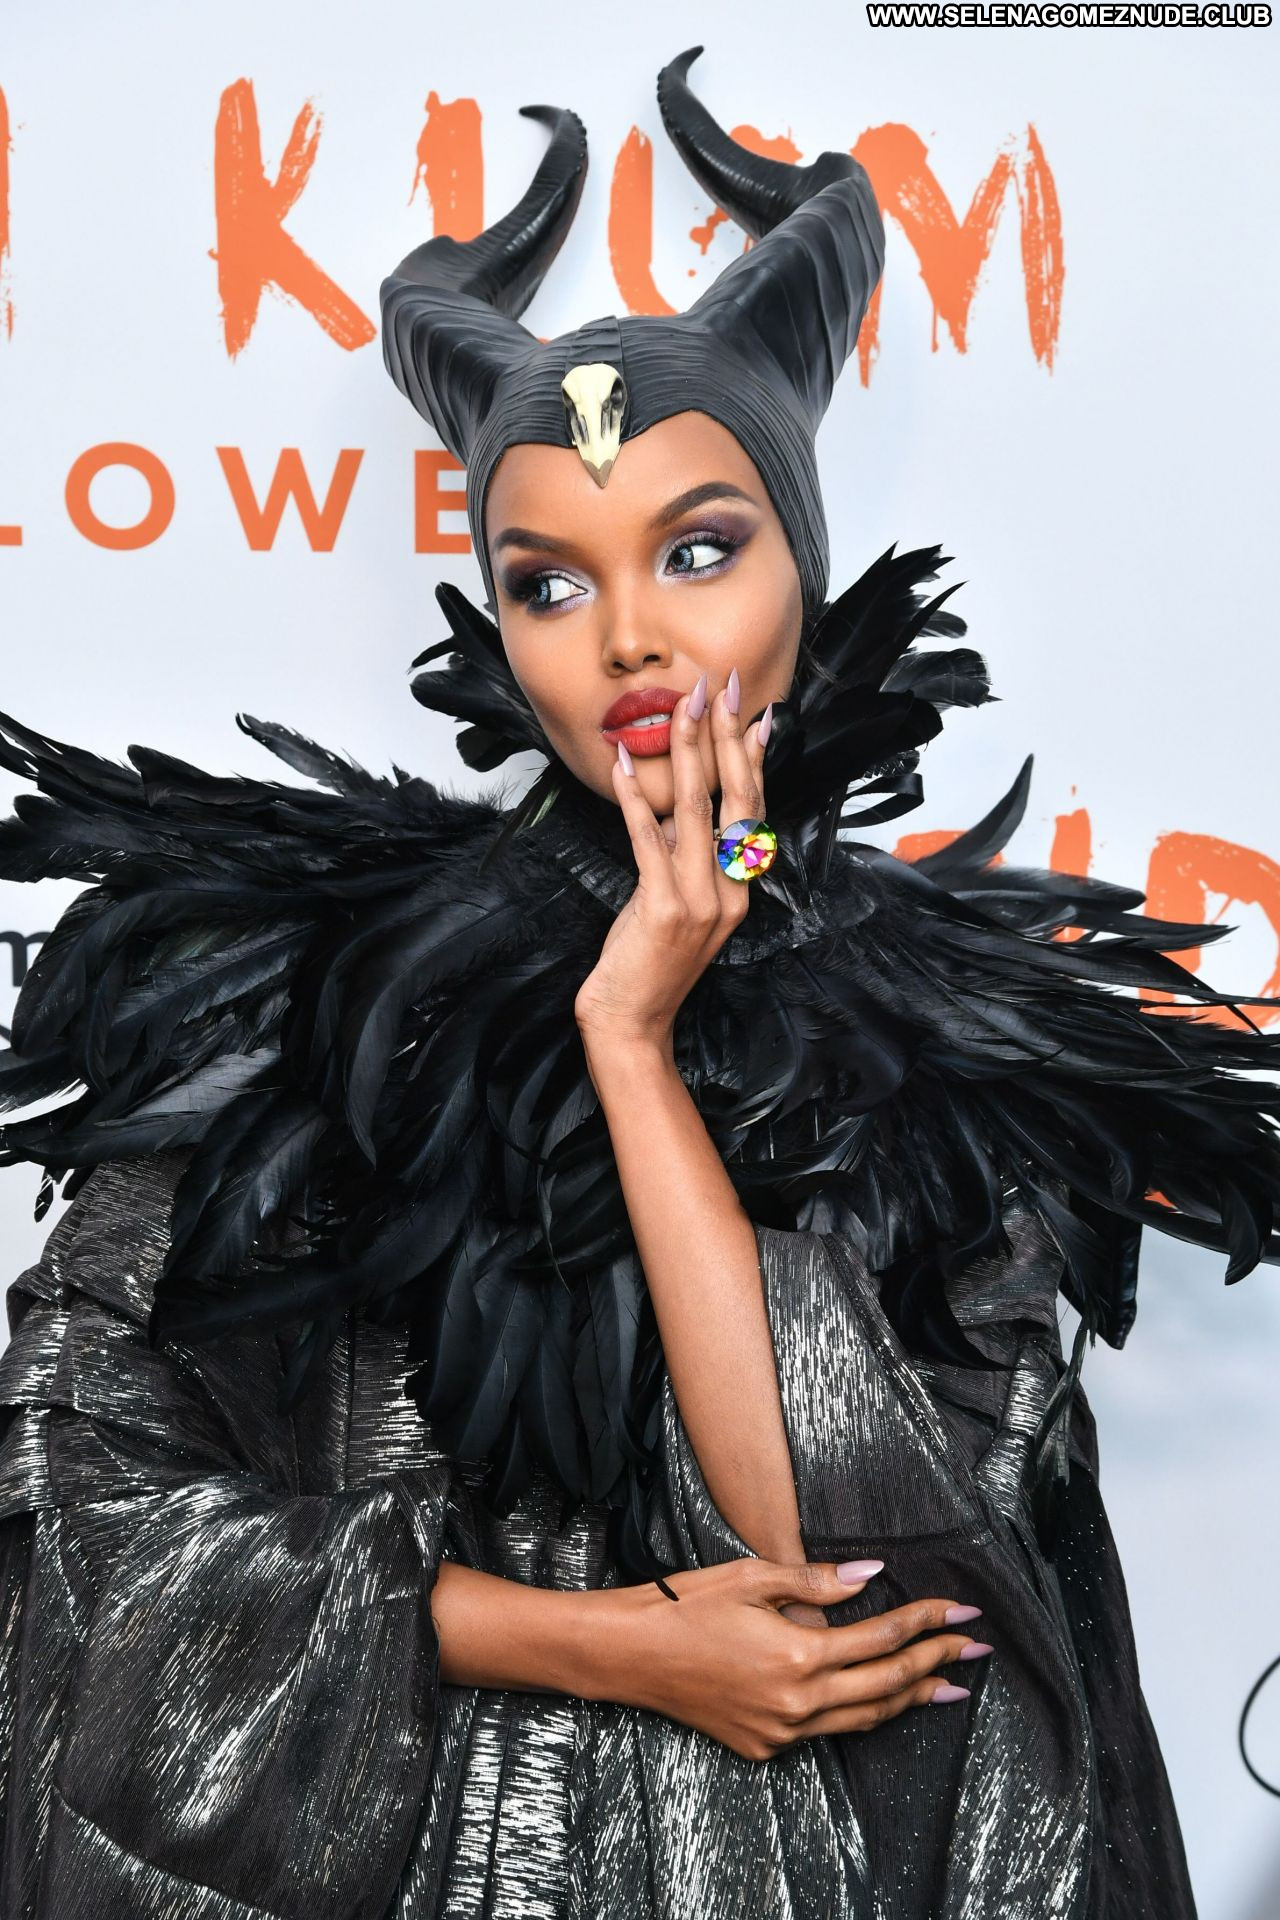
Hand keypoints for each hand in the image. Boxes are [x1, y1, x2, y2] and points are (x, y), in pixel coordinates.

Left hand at [573, 668, 769, 1050]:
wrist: (633, 1022)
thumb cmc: (650, 962)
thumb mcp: (678, 903)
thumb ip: (686, 858)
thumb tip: (679, 805)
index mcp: (739, 888)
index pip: (752, 809)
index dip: (751, 757)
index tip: (752, 710)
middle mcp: (730, 891)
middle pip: (736, 799)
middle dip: (728, 736)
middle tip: (723, 687)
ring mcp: (701, 900)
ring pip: (698, 811)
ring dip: (686, 752)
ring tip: (680, 707)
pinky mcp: (664, 907)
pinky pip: (649, 841)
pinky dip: (635, 800)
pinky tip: (621, 765)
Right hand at [611, 1558, 991, 1761]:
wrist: (629, 1655)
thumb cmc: (686, 1605)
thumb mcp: (751, 1577)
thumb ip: (817, 1581)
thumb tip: (871, 1576)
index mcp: (799, 1655)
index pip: (884, 1638)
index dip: (928, 1621)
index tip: (963, 1611)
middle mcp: (798, 1703)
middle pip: (888, 1685)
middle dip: (938, 1663)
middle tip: (977, 1649)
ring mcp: (782, 1731)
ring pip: (864, 1718)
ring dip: (911, 1699)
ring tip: (949, 1686)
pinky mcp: (764, 1746)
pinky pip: (827, 1730)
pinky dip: (861, 1713)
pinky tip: (878, 1700)